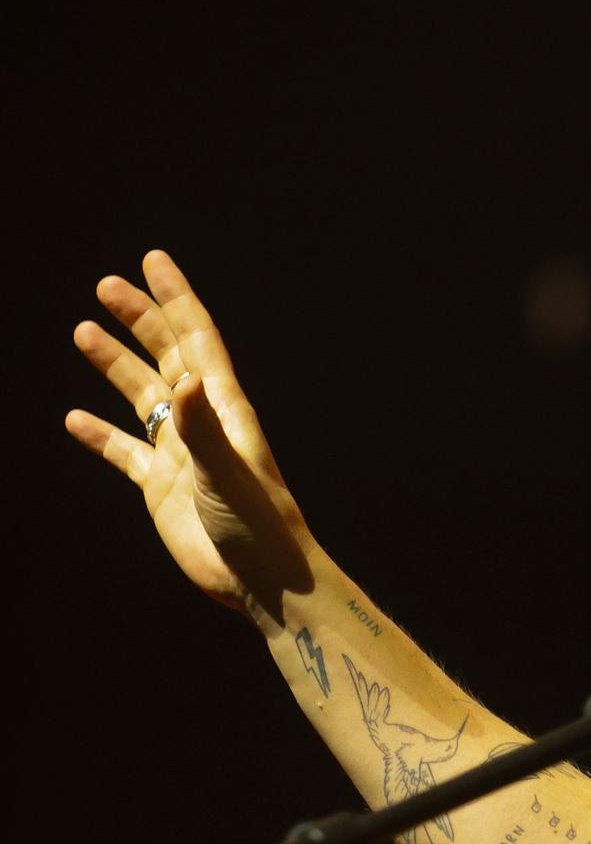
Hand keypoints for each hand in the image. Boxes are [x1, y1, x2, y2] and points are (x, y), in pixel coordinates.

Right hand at [67, 250, 314, 626]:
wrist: (263, 582)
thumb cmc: (259, 527)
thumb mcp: (227, 473)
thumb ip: (202, 429)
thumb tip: (184, 379)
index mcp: (225, 410)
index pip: (197, 340)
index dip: (176, 299)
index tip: (153, 261)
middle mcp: (202, 424)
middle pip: (166, 357)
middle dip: (140, 320)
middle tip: (105, 285)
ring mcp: (181, 455)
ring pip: (142, 397)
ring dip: (115, 366)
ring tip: (82, 331)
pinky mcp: (162, 488)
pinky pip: (125, 451)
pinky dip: (100, 435)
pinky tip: (74, 419)